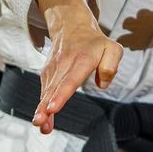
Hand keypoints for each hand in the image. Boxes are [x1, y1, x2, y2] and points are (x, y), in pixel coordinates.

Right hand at [32, 0, 122, 133]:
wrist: (71, 27)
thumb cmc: (94, 42)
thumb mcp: (112, 48)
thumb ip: (111, 66)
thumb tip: (102, 85)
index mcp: (81, 60)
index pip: (70, 80)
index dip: (60, 95)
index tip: (52, 107)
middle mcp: (64, 65)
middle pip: (53, 89)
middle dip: (45, 107)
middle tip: (39, 122)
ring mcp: (53, 69)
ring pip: (46, 92)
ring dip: (42, 110)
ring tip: (41, 125)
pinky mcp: (47, 74)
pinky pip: (44, 92)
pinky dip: (42, 106)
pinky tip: (43, 120)